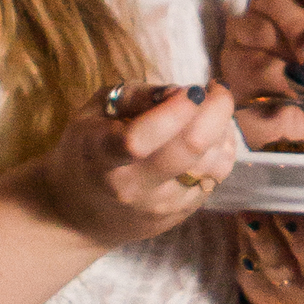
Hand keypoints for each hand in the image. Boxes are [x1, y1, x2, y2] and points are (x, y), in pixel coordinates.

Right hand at [24, 82, 235, 247]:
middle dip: (217, 109)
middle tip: (215, 89)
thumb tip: (180, 92)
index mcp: (102, 156)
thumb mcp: (95, 111)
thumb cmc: (88, 151)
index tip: (193, 88)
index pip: (141, 139)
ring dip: (223, 128)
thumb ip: (136, 95)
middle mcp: (134, 186)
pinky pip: (217, 176)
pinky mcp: (182, 214)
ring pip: (214, 163)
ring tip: (211, 111)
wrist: (80, 215)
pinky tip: (211, 134)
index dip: (176, 109)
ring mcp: (161, 205)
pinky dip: (222, 149)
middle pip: (191, 148)